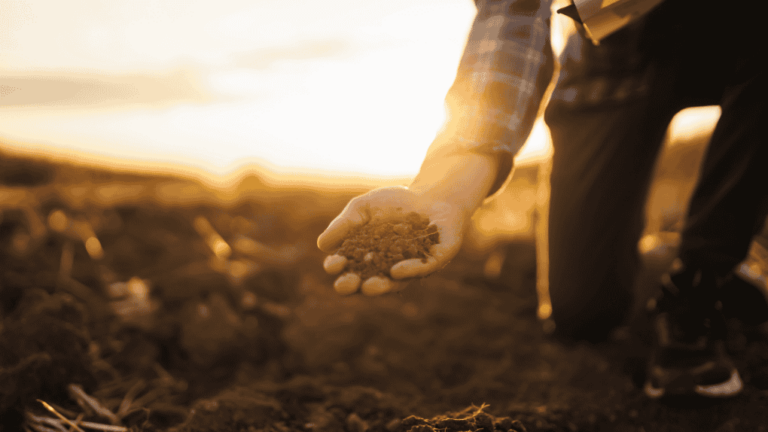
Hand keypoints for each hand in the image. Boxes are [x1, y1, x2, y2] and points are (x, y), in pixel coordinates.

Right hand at [317, 186, 467, 295]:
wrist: (432, 193)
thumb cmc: (395, 202)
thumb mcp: (363, 208)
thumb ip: (344, 225)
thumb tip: (322, 245)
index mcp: (368, 258)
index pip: (348, 267)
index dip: (339, 268)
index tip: (332, 264)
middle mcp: (389, 268)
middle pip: (368, 282)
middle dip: (355, 285)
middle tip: (345, 284)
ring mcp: (412, 267)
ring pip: (396, 282)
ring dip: (381, 287)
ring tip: (369, 286)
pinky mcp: (436, 260)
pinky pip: (422, 269)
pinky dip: (409, 270)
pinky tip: (397, 270)